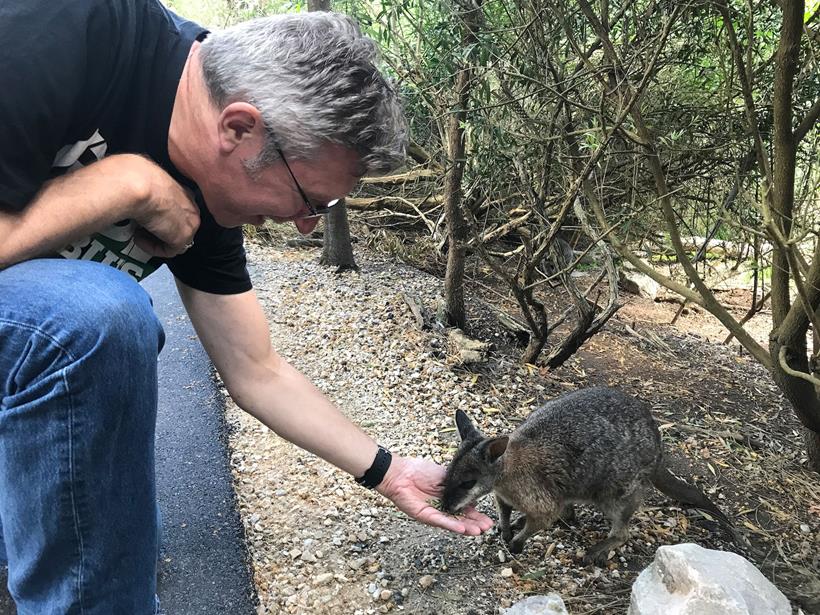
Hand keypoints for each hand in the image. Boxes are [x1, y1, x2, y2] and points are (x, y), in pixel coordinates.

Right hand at [132, 158, 199, 257]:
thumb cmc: (133, 175)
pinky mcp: (182, 238)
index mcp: (183, 190)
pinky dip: (152, 247)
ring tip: (137, 231)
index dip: (161, 215)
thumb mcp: (144, 178)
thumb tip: (135, 186)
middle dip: (160, 229)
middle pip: (178, 225)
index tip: (146, 216)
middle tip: (140, 226)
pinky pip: (168, 250)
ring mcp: (189, 223)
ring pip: (174, 238)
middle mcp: (191, 206)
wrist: (135, 184)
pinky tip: (138, 237)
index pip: (178, 208)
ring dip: (155, 238)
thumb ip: (148, 187)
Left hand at [376, 455, 493, 534]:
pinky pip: (440, 520)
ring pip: (452, 522)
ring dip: (465, 527)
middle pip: (461, 519)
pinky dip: (451, 524)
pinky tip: (462, 529)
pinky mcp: (424, 515)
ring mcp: (434, 513)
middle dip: (474, 524)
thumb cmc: (420, 471)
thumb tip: (473, 495)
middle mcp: (443, 508)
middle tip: (487, 528)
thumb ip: (458, 485)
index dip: (477, 515)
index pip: (465, 509)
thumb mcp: (445, 476)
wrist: (401, 472)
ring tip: (478, 531)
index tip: (488, 520)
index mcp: (449, 498)